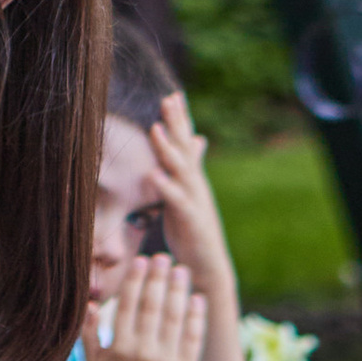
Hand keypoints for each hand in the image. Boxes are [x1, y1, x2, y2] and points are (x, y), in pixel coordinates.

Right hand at [85, 255, 204, 360]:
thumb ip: (89, 331)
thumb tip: (89, 301)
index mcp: (119, 348)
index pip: (129, 305)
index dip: (136, 280)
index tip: (142, 260)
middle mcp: (143, 354)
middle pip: (153, 307)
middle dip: (159, 278)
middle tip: (164, 257)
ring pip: (174, 318)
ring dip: (179, 290)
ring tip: (182, 270)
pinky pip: (192, 337)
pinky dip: (196, 316)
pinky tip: (197, 298)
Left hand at [143, 91, 234, 298]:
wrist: (207, 266)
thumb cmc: (194, 231)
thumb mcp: (189, 194)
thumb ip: (190, 168)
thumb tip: (197, 140)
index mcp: (191, 179)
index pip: (185, 144)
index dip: (180, 120)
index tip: (173, 95)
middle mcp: (195, 185)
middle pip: (185, 149)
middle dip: (177, 123)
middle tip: (170, 98)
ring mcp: (195, 201)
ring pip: (182, 170)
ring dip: (167, 149)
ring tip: (155, 128)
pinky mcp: (191, 221)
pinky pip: (177, 201)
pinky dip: (166, 187)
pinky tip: (153, 174)